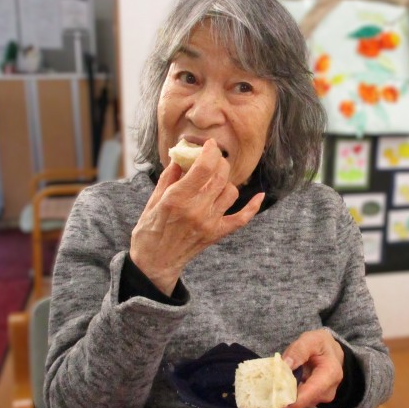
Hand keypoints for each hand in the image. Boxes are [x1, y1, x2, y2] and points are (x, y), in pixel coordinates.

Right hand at [130, 139, 263, 295]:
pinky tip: (258, 196)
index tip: (209, 145)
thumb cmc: (150, 229)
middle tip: (212, 160)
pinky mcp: (217, 233)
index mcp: (177, 199)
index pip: (203, 167)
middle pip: (221, 176)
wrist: (155, 262)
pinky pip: (242, 218)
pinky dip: (253, 207)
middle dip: (219, 162)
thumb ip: (170, 176)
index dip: (209, 151)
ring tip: (215, 181)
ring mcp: (209, 223)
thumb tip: (182, 155)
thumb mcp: (153, 200)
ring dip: (226, 182)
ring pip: (231, 192)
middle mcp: (196, 210)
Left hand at [277, 329, 344, 407]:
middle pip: (303, 401)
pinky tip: (278, 388)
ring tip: (270, 388)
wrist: (331, 350)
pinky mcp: (315, 399)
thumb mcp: (311, 339)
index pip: (311, 393)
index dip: (293, 402)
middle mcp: (328, 390)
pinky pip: (299, 400)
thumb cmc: (321, 344)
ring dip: (285, 397)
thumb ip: (299, 350)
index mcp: (330, 374)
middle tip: (265, 394)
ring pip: (300, 402)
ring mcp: (322, 397)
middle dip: (284, 399)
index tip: (275, 406)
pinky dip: (288, 395)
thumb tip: (285, 364)